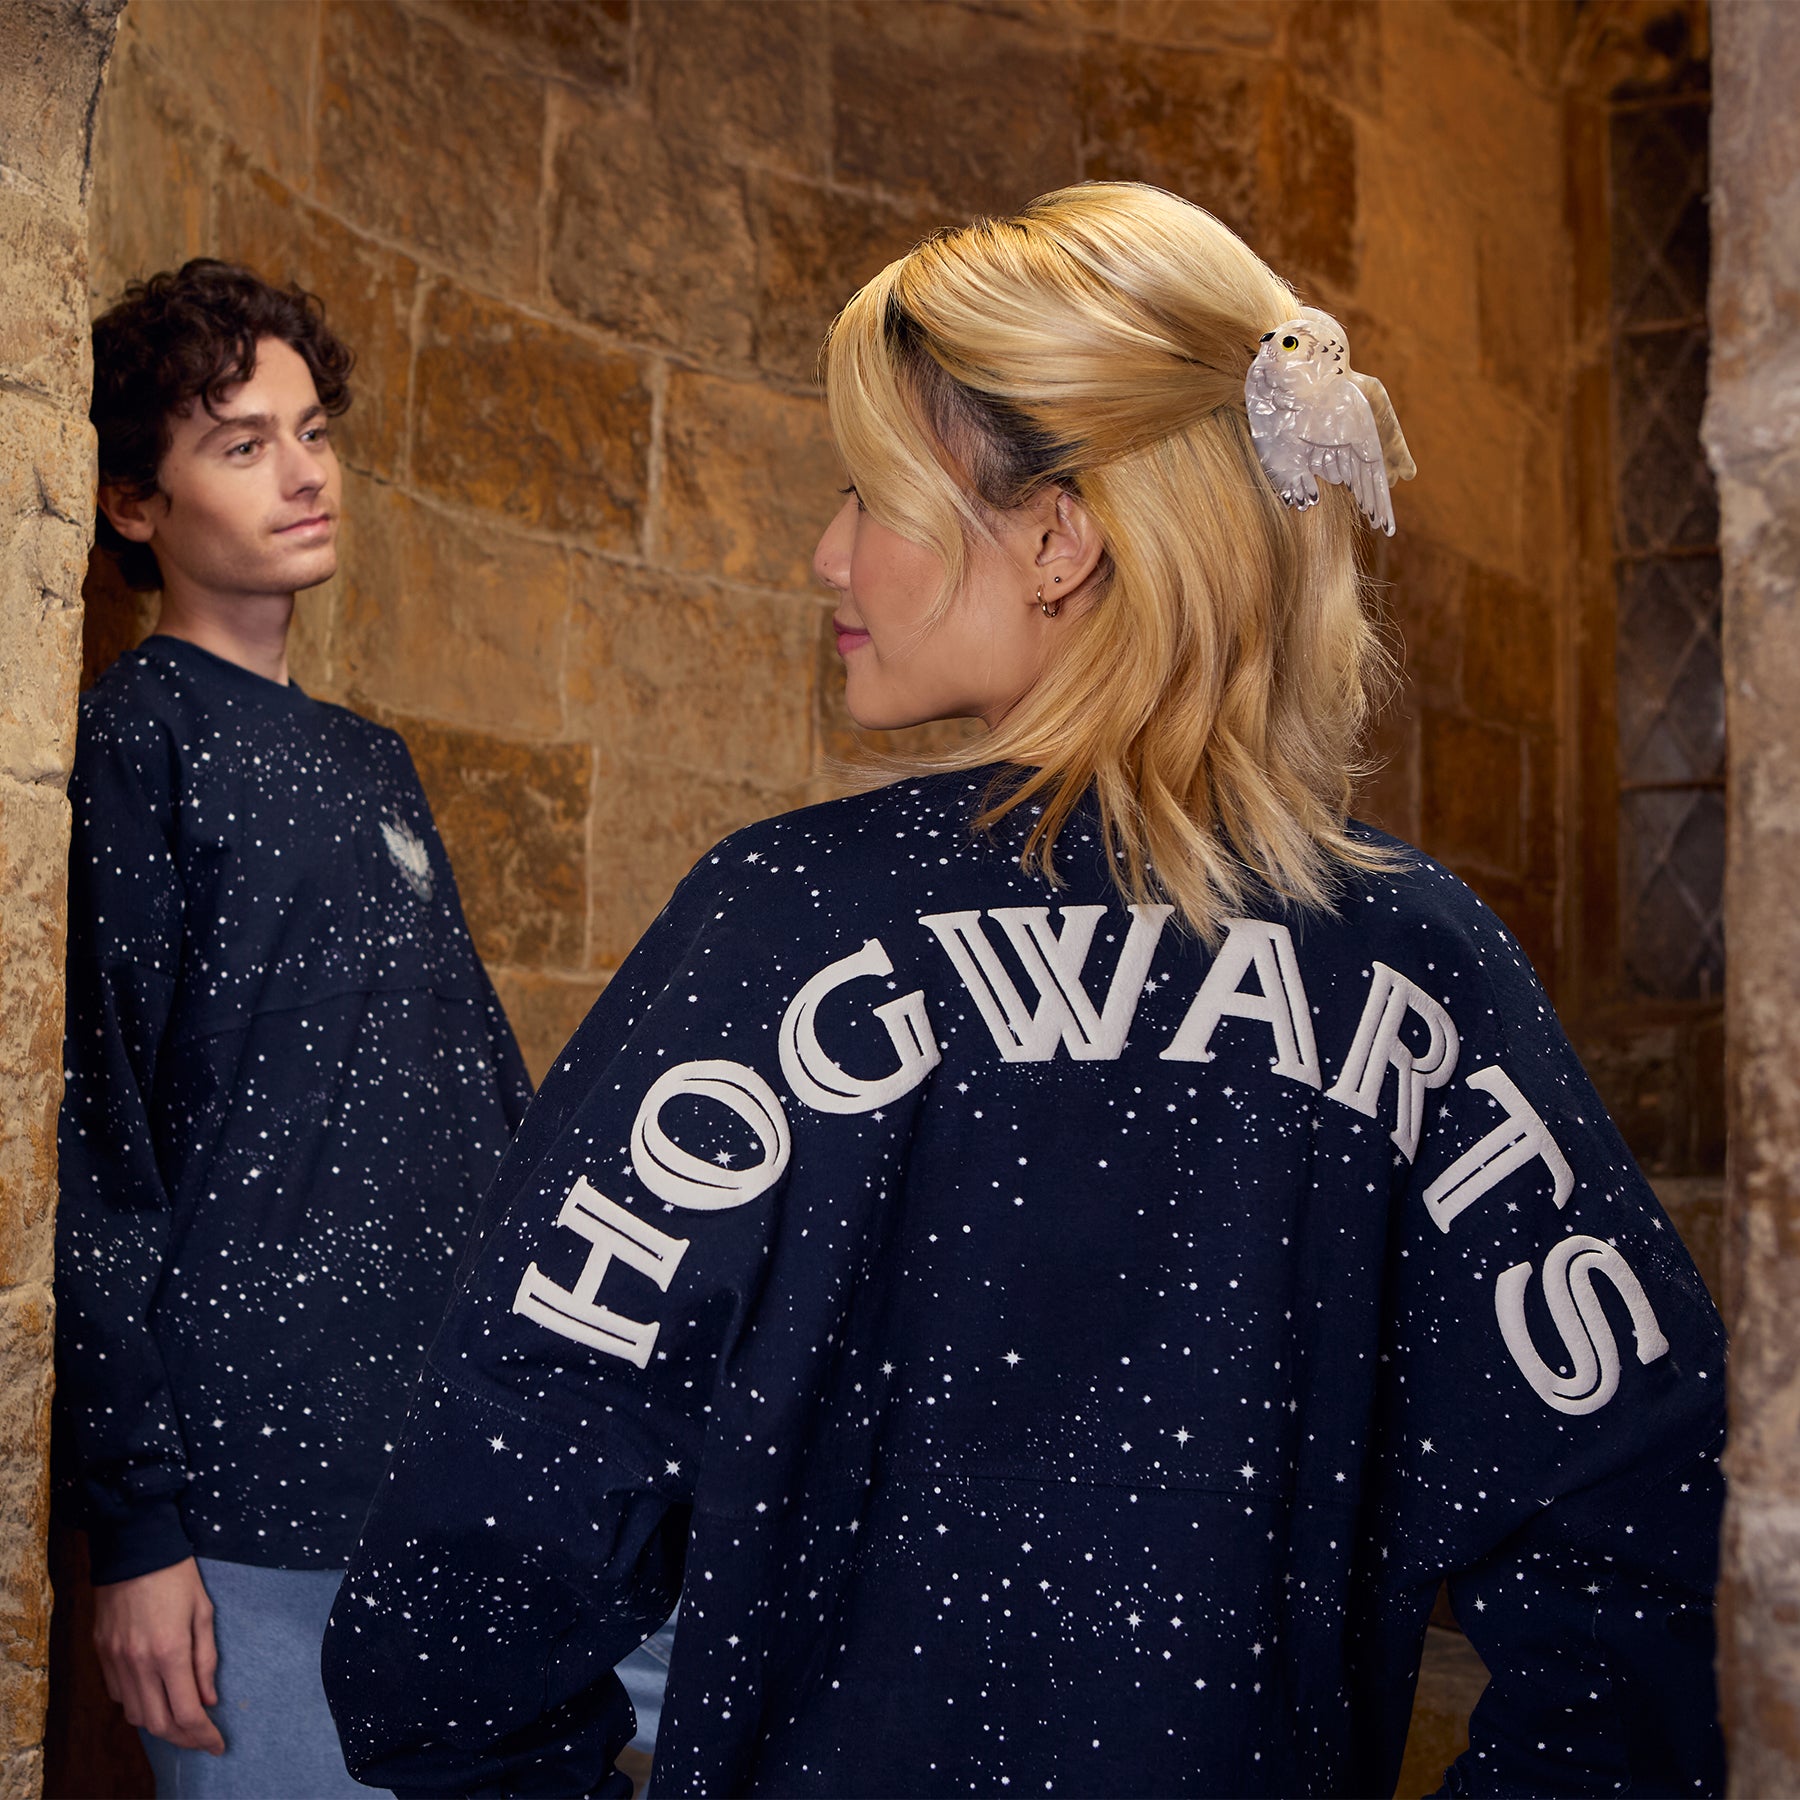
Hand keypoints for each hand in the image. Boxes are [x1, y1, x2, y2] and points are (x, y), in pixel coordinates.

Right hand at [93, 1556, 224, 1753]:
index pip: (187, 1713)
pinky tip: (155, 1696)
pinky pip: (118, 1695)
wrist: (134, 1548)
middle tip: (202, 1739)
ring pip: (135, 1715)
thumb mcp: (204, 1612)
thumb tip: (209, 1700)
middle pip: (158, 1724)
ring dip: (159, 1725)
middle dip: (183, 1739)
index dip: (204, 1736)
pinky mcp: (101, 1654)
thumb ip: (206, 1659)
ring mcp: (115, 1661)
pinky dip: (138, 1704)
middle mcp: (139, 1663)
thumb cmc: (178, 1576)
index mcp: (170, 1652)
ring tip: (182, 1721)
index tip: (218, 1745)